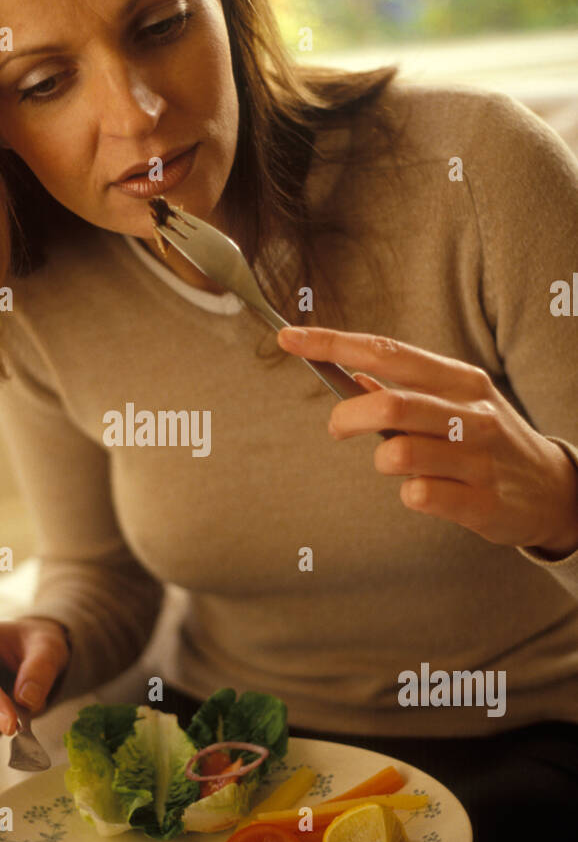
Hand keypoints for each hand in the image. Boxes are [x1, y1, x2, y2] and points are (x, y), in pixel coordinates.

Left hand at [278, 325, 577, 556]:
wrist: (554, 490)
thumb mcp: (458, 402)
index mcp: (460, 379)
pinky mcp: (482, 501)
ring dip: (382, 460)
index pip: (387, 351)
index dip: (333, 344)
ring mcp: (479, 458)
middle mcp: (471, 413)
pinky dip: (409, 495)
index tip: (290, 339)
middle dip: (346, 417)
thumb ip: (408, 389)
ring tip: (396, 465)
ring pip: (398, 453)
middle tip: (338, 428)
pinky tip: (424, 492)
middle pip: (389, 404)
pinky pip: (419, 496)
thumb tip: (354, 375)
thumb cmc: (489, 441)